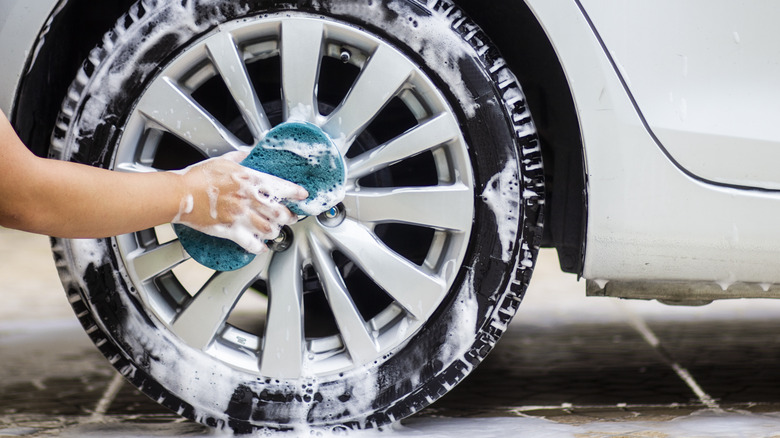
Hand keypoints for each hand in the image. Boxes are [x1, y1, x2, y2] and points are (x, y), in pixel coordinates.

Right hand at [172, 152, 307, 253]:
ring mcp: (240, 216)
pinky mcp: (230, 230)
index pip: (281, 187)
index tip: (303, 196)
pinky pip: (251, 243)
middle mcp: (248, 199)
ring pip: (269, 229)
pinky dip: (259, 247)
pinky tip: (261, 246)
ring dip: (275, 231)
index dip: (296, 193)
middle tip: (291, 217)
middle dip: (289, 217)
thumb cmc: (198, 177)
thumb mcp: (223, 160)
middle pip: (280, 212)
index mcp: (249, 180)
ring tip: (275, 231)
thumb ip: (240, 157)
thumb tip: (249, 152)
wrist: (180, 194)